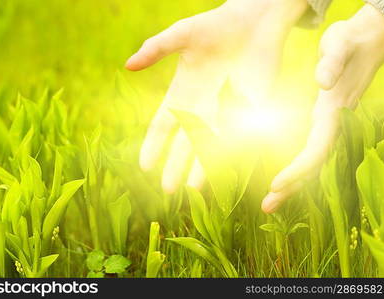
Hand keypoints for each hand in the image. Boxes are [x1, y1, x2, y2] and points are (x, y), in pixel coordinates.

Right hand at [126, 0, 307, 192]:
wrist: (255, 22)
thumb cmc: (216, 25)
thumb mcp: (182, 34)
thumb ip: (156, 48)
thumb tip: (128, 65)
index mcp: (180, 94)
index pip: (161, 127)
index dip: (153, 146)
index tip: (145, 166)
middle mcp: (199, 108)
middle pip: (183, 144)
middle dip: (174, 167)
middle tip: (168, 190)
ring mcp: (223, 112)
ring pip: (209, 147)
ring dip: (201, 169)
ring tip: (193, 190)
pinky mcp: (247, 111)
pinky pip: (237, 138)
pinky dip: (230, 155)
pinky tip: (224, 172)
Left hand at [262, 4, 383, 213]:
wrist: (368, 42)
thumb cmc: (351, 41)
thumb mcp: (340, 43)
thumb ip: (332, 61)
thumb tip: (322, 82)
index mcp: (333, 112)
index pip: (316, 149)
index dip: (298, 169)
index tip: (275, 183)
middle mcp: (333, 125)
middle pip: (314, 165)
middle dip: (291, 188)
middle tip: (266, 207)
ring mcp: (331, 127)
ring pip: (312, 164)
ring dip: (292, 185)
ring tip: (270, 204)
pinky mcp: (325, 125)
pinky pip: (311, 154)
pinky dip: (297, 171)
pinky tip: (283, 182)